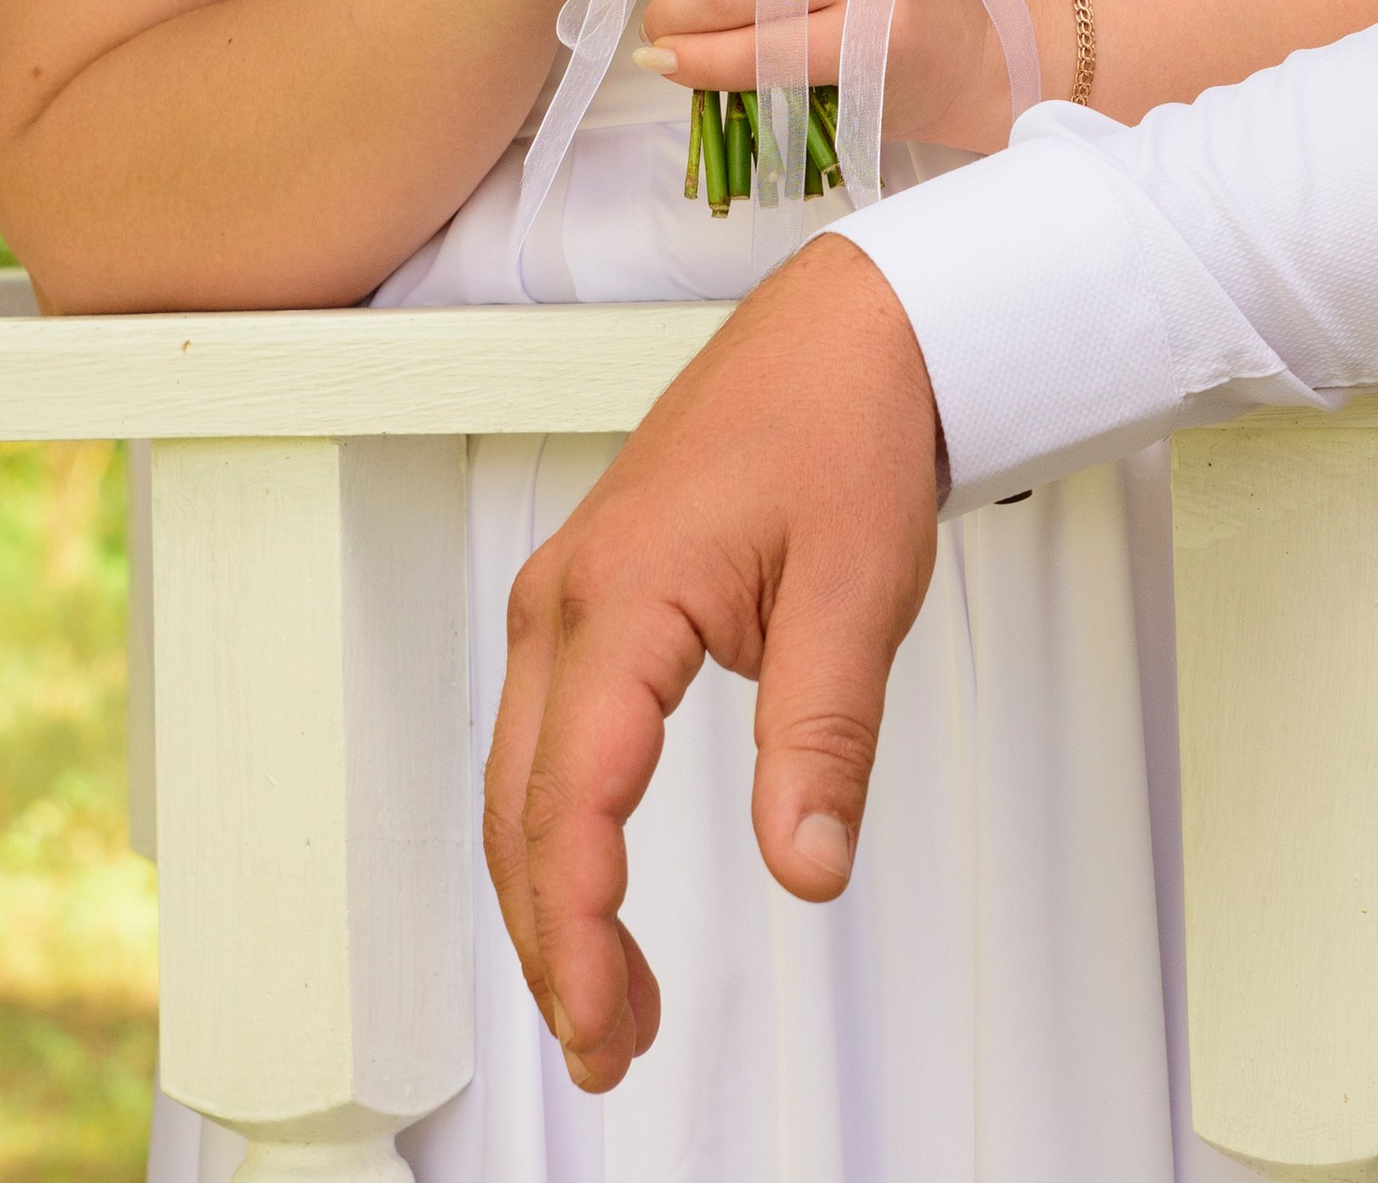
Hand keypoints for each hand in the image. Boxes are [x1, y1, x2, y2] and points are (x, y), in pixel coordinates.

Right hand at [484, 234, 941, 1091]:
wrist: (848, 330)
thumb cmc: (845, 427)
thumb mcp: (858, 593)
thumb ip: (823, 740)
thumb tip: (807, 867)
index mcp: (622, 593)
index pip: (572, 797)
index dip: (578, 927)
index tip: (601, 1020)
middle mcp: (568, 594)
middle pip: (520, 806)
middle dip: (552, 941)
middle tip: (607, 1046)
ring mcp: (568, 592)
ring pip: (519, 779)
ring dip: (549, 895)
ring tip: (609, 1001)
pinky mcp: (589, 596)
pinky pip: (542, 734)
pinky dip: (557, 827)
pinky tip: (596, 889)